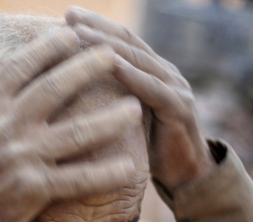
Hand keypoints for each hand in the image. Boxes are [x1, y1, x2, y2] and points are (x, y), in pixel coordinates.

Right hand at [0, 30, 141, 221]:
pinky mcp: (36, 188)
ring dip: (109, 119)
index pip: (22, 68)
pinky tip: (129, 168)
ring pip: (77, 132)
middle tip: (112, 55)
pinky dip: (105, 175)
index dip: (48, 48)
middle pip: (56, 89)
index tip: (71, 35)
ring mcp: (26, 157)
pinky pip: (78, 180)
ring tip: (136, 108)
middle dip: (87, 68)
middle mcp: (10, 126)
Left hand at [66, 6, 213, 190]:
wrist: (187, 176)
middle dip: (97, 27)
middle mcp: (164, 72)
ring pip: (138, 59)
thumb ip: (108, 99)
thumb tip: (65, 93)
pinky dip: (131, 75)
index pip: (121, 41)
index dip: (95, 26)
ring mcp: (174, 88)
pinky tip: (111, 64)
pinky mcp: (179, 109)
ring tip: (80, 34)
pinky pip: (152, 88)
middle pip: (128, 41)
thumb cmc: (148, 148)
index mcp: (149, 72)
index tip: (66, 16)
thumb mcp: (124, 118)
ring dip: (107, 45)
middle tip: (69, 15)